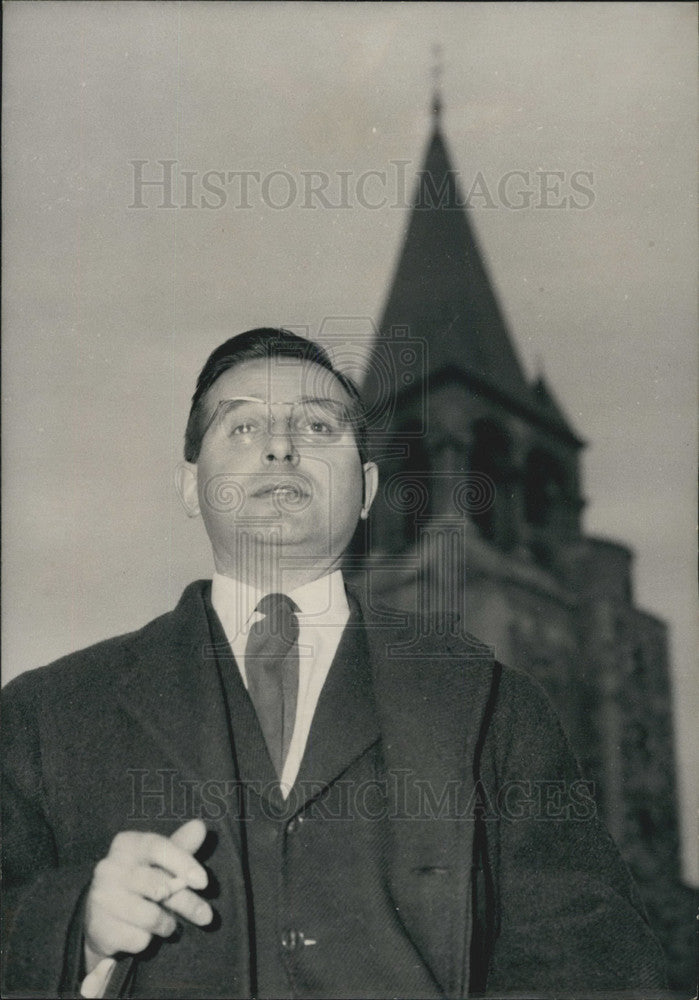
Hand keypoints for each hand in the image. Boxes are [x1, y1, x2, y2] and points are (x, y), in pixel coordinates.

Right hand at [83, 818, 211, 971]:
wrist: (102, 916)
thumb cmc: (141, 881)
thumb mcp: (159, 860)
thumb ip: (181, 846)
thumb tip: (200, 826)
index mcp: (127, 844)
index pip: (158, 847)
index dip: (183, 863)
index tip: (204, 882)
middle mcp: (110, 867)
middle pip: (159, 886)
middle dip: (188, 903)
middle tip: (206, 916)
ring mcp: (102, 897)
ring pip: (151, 917)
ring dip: (166, 925)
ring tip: (166, 923)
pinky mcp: (100, 927)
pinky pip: (138, 939)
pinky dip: (147, 940)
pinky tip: (141, 933)